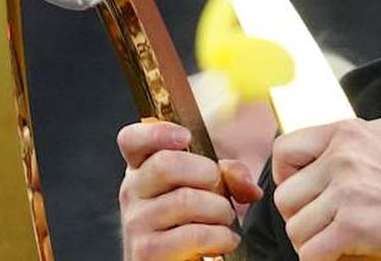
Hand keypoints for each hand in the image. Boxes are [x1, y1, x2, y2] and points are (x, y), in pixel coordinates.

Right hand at [117, 120, 263, 260]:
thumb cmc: (192, 221)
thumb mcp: (208, 189)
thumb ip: (228, 174)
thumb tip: (248, 186)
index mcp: (143, 168)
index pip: (132, 139)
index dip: (157, 132)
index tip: (185, 137)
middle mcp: (132, 191)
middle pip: (166, 164)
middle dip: (207, 174)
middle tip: (219, 190)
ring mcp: (135, 222)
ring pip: (185, 199)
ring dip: (219, 209)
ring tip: (224, 219)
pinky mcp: (146, 252)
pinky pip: (193, 234)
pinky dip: (220, 236)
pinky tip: (224, 240)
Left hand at [271, 118, 380, 260]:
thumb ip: (352, 142)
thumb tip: (317, 155)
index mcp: (349, 131)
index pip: (285, 148)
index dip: (286, 177)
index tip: (303, 193)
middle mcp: (345, 154)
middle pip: (286, 195)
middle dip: (301, 217)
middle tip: (324, 226)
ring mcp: (349, 188)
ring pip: (295, 227)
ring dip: (312, 242)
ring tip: (336, 242)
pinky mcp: (354, 224)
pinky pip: (310, 253)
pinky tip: (341, 255)